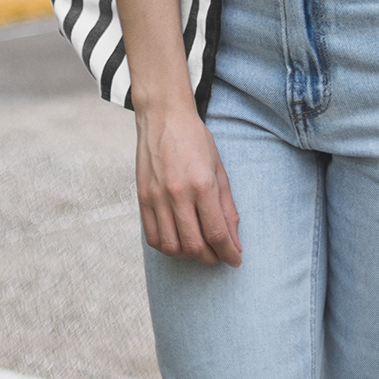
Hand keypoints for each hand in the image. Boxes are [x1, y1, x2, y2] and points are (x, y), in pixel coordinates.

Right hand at [134, 102, 241, 266]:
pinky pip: (152, 237)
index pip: (217, 233)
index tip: (235, 261)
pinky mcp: (142, 198)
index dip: (228, 253)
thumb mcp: (219, 169)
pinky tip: (178, 241)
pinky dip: (167, 246)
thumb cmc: (195, 140)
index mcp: (202, 184)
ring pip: (172, 246)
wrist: (164, 117)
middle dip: (211, 258)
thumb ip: (227, 207)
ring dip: (189, 255)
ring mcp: (157, 197)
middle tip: (220, 256)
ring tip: (200, 249)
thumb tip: (235, 241)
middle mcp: (178, 193)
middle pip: (194, 245)